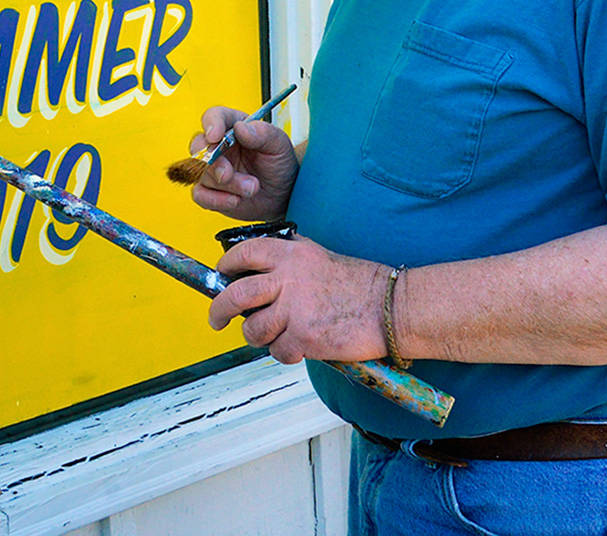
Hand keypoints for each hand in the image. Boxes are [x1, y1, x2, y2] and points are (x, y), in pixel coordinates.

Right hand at [186, 105, 299, 221]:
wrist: (283, 194)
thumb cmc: (279, 164)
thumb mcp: (279, 145)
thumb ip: (262, 133)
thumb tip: (240, 128)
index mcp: (233, 126)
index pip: (214, 116)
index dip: (211, 124)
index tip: (215, 136)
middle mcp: (218, 146)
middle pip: (199, 146)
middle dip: (213, 162)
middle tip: (228, 174)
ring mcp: (212, 169)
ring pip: (202, 173)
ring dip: (227, 184)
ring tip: (252, 188)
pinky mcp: (210, 191)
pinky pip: (200, 195)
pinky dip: (216, 199)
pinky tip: (235, 200)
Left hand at [207, 235, 386, 364]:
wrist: (389, 307)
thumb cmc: (359, 285)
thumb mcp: (319, 257)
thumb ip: (289, 260)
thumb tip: (259, 272)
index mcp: (291, 255)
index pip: (244, 253)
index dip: (227, 265)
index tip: (222, 275)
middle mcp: (288, 278)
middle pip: (236, 294)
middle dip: (219, 310)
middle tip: (217, 319)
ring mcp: (294, 309)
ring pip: (253, 329)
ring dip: (257, 337)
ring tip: (272, 336)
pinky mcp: (303, 337)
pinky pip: (278, 351)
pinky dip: (285, 353)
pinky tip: (300, 347)